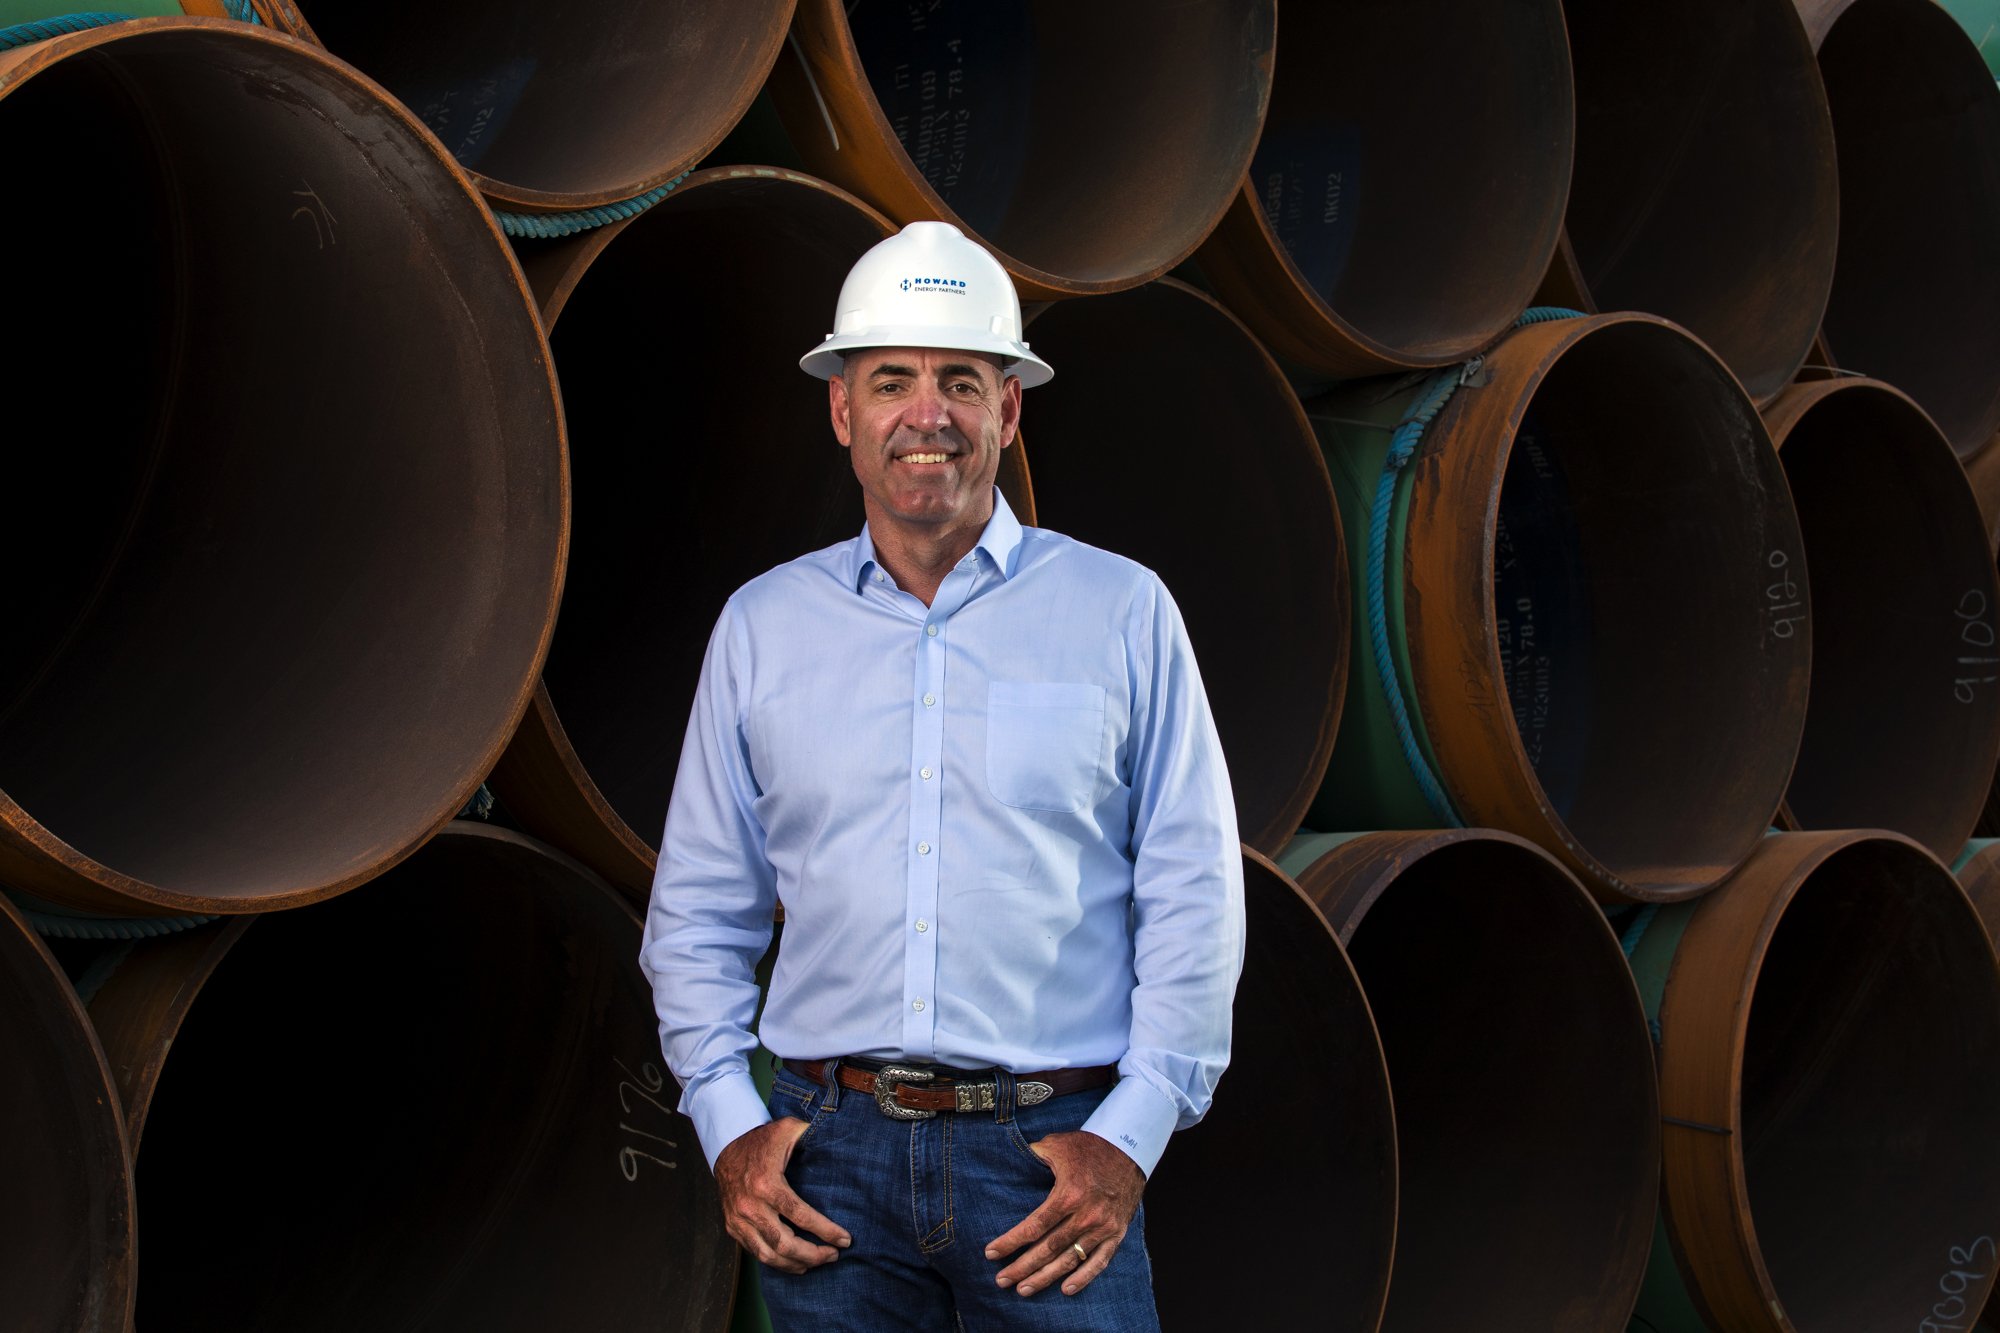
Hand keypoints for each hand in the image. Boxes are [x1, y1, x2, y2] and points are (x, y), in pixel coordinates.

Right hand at [713, 1117, 850, 1272]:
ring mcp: (739, 1219)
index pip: (801, 1216)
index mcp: (767, 1184)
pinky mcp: (732, 1226)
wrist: (725, 1145)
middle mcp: (751, 1206)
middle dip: (813, 1255)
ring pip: (768, 1254)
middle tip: (833, 1256)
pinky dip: (775, 1262)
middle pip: (785, 1243)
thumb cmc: (761, 1140)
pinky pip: (755, 1252)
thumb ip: (810, 1133)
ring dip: (795, 1264)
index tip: (845, 1239)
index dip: (825, 1231)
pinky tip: (793, 1263)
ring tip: (816, 1264)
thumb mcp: (787, 1129)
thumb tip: (837, 1138)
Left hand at [984, 1129, 1145, 1297]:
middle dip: (1022, 1267)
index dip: (1011, 1242)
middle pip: (1048, 1249)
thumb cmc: (1089, 1147)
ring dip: (1045, 1277)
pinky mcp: (1117, 1233)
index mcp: (1069, 1194)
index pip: (1034, 1226)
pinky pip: (1099, 1261)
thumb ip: (1033, 1156)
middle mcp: (1086, 1215)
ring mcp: (1103, 1227)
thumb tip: (1011, 1161)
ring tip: (1024, 1290)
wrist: (1130, 1148)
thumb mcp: (1057, 1145)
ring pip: (1070, 1260)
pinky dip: (1083, 1278)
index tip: (991, 1253)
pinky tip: (1065, 1289)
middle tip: (1002, 1280)